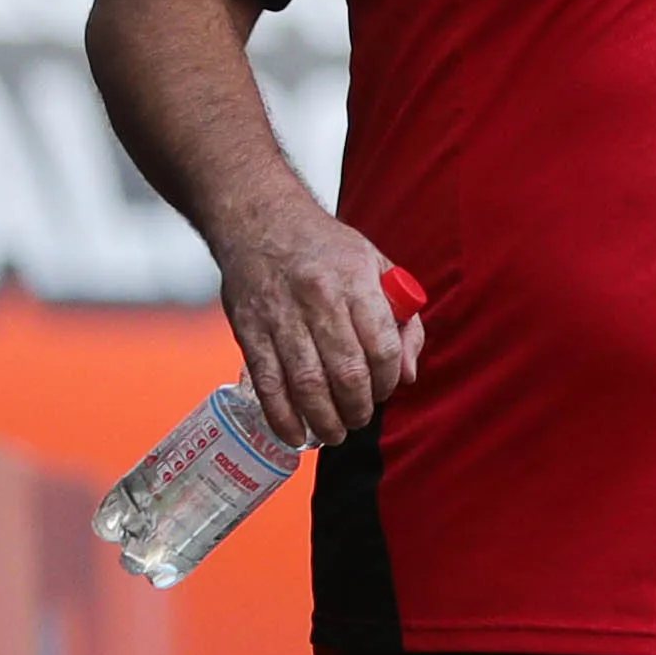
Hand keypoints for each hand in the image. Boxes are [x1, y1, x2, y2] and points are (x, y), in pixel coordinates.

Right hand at [216, 202, 418, 446]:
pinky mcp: (248, 329)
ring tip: (334, 433)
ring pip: (307, 383)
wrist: (259, 219)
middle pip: (346, 372)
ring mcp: (280, 316)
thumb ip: (403, 321)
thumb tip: (407, 375)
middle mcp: (318, 300)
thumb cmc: (326, 249)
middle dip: (358, 408)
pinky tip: (294, 434)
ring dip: (324, 419)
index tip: (385, 391)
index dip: (388, 381)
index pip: (381, 347)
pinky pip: (267, 382)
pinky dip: (281, 416)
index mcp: (356, 282)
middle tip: (360, 419)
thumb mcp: (377, 267)